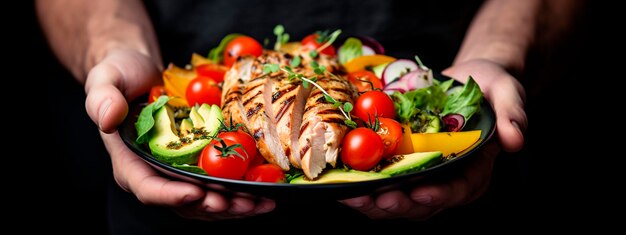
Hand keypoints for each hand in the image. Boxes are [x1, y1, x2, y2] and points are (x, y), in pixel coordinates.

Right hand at [84, 50, 274, 220]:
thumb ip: (102, 98)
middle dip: (213, 205)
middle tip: (241, 202)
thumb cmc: (120, 76)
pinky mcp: (198, 165)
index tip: (197, 192)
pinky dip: (240, 191)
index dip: (172, 194)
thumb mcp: (106, 79)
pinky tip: (264, 192)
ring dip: (233, 206)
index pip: (148, 188)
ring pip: (205, 201)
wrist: (141, 73)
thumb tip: (108, 118)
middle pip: (184, 202)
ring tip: (260, 203)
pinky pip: (219, 186)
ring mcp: (179, 172)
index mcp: (130, 162)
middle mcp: (155, 174)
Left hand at [341, 59, 526, 219]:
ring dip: (373, 202)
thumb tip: (516, 140)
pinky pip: (382, 184)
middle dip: (397, 204)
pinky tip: (343, 183)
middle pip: (422, 205)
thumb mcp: (508, 93)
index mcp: (475, 171)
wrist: (468, 81)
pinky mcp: (403, 168)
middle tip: (374, 199)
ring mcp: (423, 177)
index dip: (438, 195)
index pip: (458, 191)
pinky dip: (363, 186)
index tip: (419, 193)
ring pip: (398, 201)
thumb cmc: (491, 89)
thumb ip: (513, 115)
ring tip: (351, 197)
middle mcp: (448, 181)